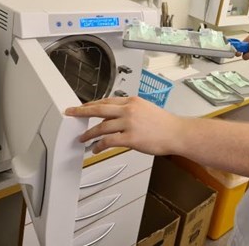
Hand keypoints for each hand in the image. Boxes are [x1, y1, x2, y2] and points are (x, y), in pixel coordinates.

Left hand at [65, 96, 183, 154]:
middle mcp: (129, 110)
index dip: (93, 104)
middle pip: (99, 109)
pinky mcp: (130, 138)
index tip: (84, 106)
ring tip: (82, 138)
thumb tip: (114, 119)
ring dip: (89, 133)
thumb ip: (130, 111)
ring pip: (101, 127)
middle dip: (82, 111)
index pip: (107, 100)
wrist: (177, 133)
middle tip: (71, 113)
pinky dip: (99, 146)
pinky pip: (108, 141)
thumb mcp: (146, 109)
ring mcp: (129, 123)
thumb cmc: (165, 124)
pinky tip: (96, 149)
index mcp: (132, 101)